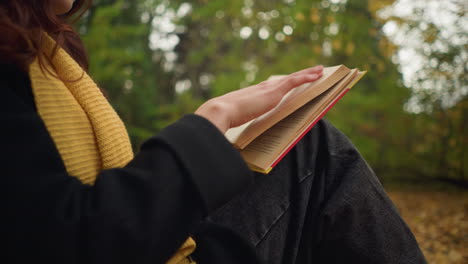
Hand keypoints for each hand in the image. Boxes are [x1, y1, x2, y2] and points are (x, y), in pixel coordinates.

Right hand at [195, 65, 323, 132]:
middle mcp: (262, 88)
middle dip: (299, 76)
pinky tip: (317, 75)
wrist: (222, 111)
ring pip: (294, 78)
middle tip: (312, 72)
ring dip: (307, 73)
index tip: (290, 82)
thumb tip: (243, 141)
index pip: (273, 87)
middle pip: (286, 80)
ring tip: (319, 70)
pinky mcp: (274, 91)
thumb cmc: (226, 119)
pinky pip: (295, 81)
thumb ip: (244, 125)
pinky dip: (307, 77)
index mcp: (254, 94)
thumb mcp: (238, 121)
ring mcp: (269, 89)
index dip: (283, 84)